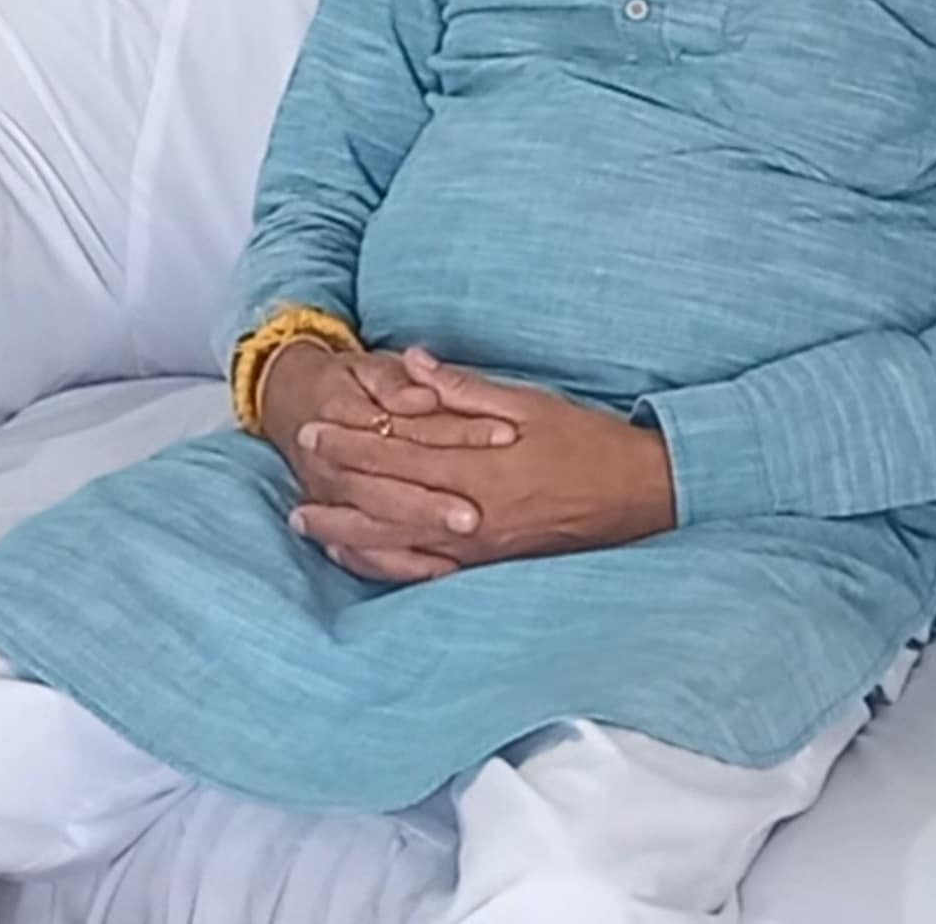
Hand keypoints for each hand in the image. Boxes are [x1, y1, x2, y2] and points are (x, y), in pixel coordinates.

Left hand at [291, 347, 676, 583]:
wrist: (636, 494)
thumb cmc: (585, 441)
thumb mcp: (528, 402)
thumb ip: (465, 389)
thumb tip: (414, 363)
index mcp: (477, 467)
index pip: (397, 453)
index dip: (351, 442)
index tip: (313, 431)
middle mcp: (470, 514)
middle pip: (386, 499)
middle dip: (337, 483)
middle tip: (298, 470)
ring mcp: (477, 548)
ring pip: (396, 542)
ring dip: (347, 531)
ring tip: (306, 522)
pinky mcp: (489, 566)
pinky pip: (424, 572)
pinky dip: (384, 564)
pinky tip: (358, 556)